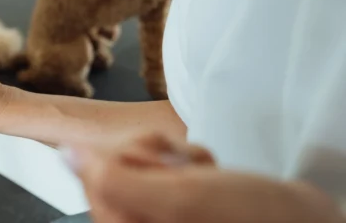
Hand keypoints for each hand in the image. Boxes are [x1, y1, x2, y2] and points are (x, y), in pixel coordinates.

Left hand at [63, 133, 345, 222]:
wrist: (305, 221)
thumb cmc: (252, 219)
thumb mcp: (178, 199)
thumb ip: (115, 179)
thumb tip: (67, 154)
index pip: (93, 184)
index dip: (123, 162)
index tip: (156, 164)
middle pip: (114, 170)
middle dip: (153, 158)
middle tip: (185, 170)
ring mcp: (158, 215)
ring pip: (141, 162)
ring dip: (175, 157)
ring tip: (205, 174)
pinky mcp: (177, 202)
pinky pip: (164, 167)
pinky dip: (188, 162)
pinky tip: (211, 174)